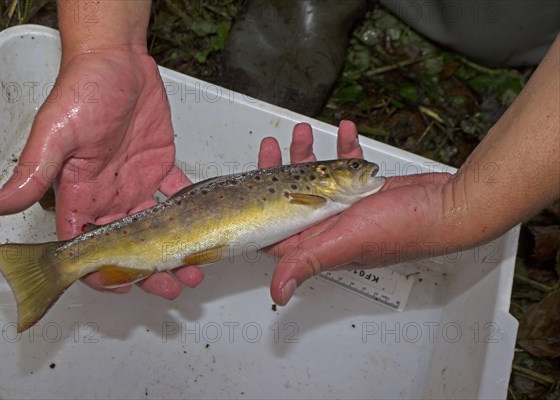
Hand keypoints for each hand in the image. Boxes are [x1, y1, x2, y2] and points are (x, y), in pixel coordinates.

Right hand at [0, 50, 202, 298]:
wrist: (117, 60)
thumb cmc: (82, 89)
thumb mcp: (56, 133)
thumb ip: (33, 173)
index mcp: (79, 194)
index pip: (86, 247)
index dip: (102, 273)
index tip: (124, 288)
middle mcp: (107, 195)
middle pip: (128, 246)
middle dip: (148, 271)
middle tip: (172, 286)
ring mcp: (135, 183)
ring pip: (156, 229)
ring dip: (174, 249)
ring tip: (195, 266)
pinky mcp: (160, 167)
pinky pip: (176, 196)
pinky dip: (190, 212)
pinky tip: (205, 227)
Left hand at [258, 120, 452, 304]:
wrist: (450, 207)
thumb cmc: (406, 229)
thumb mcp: (345, 241)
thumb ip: (307, 261)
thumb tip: (279, 293)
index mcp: (320, 242)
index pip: (276, 227)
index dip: (259, 203)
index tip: (254, 176)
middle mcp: (331, 227)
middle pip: (293, 197)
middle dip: (281, 168)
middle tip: (276, 145)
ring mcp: (348, 207)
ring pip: (317, 178)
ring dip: (309, 154)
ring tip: (306, 132)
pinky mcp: (366, 190)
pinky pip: (347, 167)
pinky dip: (344, 149)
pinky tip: (346, 133)